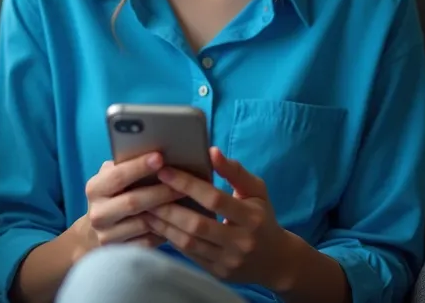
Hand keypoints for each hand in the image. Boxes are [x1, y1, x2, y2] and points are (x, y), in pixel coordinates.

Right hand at [72, 153, 181, 260]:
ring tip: (188, 200)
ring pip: (144, 223)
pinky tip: (180, 220)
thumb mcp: (111, 177)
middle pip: (133, 201)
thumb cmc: (112, 195)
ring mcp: (107, 236)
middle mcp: (98, 213)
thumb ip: (125, 165)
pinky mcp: (120, 253)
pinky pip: (148, 241)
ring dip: (168, 211)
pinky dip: (165, 230)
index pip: (118, 176)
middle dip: (161, 191)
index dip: (139, 166)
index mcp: (95, 188)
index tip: (160, 157)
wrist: (92, 234)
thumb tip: (157, 153)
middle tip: (184, 183)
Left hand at [145, 147, 292, 288]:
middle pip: (197, 224)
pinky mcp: (218, 273)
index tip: (165, 170)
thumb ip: (234, 171)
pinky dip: (172, 239)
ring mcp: (228, 261)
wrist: (277, 261)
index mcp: (251, 217)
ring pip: (189, 243)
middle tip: (148, 191)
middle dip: (169, 207)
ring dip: (165, 225)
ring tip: (147, 209)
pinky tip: (159, 226)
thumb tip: (211, 151)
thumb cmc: (263, 217)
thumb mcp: (256, 190)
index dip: (188, 184)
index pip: (214, 199)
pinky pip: (189, 256)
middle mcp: (240, 241)